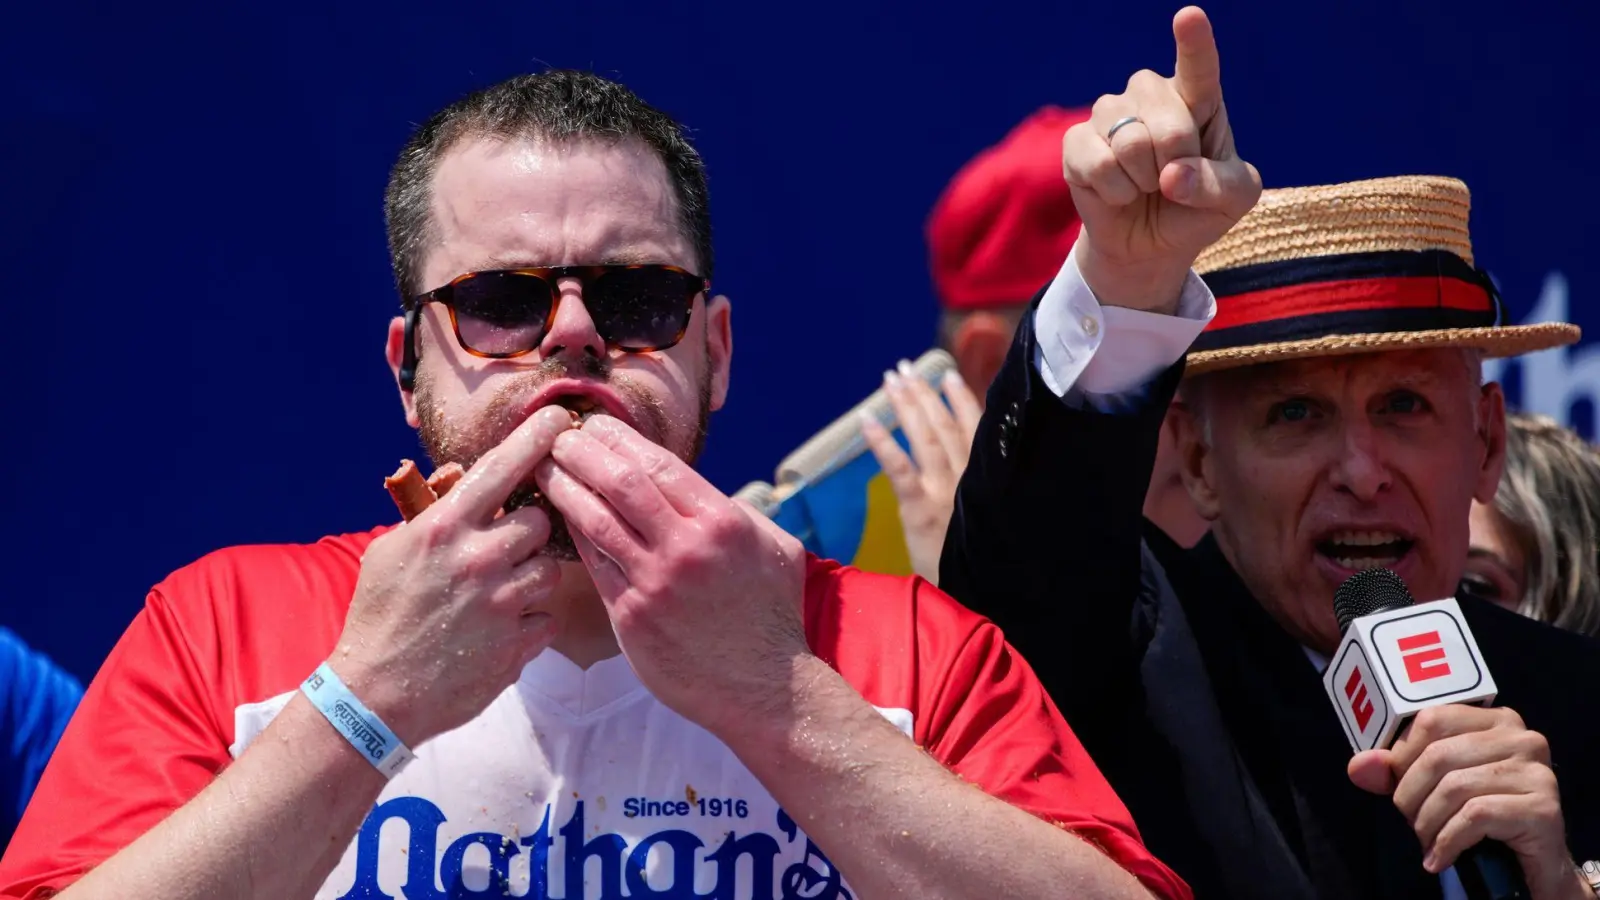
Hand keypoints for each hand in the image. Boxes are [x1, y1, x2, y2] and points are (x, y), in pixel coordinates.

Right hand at [334, 405, 575, 745]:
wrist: (374, 695)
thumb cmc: (379, 615)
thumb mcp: (391, 550)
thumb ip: (434, 511)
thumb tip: (465, 475)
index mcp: (445, 528)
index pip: (503, 468)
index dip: (536, 438)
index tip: (562, 419)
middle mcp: (478, 559)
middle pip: (540, 521)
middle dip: (529, 531)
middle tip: (505, 548)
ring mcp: (502, 603)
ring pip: (549, 570)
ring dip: (529, 578)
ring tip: (495, 595)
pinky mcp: (517, 644)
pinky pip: (546, 617)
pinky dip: (529, 622)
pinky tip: (497, 631)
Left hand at [534, 415, 810, 736]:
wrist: (764, 689)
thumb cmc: (772, 615)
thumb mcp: (776, 549)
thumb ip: (738, 513)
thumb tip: (700, 489)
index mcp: (722, 522)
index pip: (658, 463)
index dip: (619, 438)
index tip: (596, 424)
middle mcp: (686, 547)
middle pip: (619, 483)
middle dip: (583, 452)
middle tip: (560, 437)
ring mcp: (654, 584)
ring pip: (596, 521)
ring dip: (565, 489)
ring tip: (544, 469)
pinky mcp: (631, 618)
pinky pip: (595, 566)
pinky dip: (575, 536)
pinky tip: (560, 518)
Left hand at [859, 362, 982, 584]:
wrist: (980, 597)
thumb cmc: (985, 563)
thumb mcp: (994, 521)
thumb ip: (987, 493)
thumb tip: (979, 470)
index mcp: (987, 480)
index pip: (976, 430)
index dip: (961, 400)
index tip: (948, 375)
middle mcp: (967, 478)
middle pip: (945, 426)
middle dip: (925, 394)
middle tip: (905, 367)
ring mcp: (943, 491)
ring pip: (925, 438)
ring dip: (907, 405)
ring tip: (892, 379)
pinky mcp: (920, 509)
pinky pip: (899, 469)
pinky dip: (883, 442)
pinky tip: (867, 419)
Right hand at [1065, 5, 1260, 311]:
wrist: (1149, 245)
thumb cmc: (1196, 210)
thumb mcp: (1234, 199)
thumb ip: (1218, 185)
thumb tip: (1171, 176)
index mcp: (1197, 98)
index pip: (1197, 66)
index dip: (1193, 41)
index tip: (1189, 16)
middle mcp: (1150, 95)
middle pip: (1169, 123)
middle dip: (1177, 165)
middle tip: (1173, 181)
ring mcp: (1109, 114)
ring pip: (1130, 142)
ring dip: (1143, 180)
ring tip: (1145, 186)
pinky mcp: (1076, 142)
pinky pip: (1098, 163)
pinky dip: (1115, 192)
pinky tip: (1118, 193)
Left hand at [1348, 706, 1584, 899]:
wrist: (1534, 864)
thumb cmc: (1481, 816)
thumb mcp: (1433, 788)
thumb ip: (1394, 772)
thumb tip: (1358, 766)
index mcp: (1494, 719)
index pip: (1430, 719)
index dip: (1402, 755)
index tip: (1396, 786)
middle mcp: (1521, 737)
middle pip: (1438, 755)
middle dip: (1411, 795)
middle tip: (1411, 821)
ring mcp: (1536, 771)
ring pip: (1454, 787)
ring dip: (1428, 822)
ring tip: (1426, 841)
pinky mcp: (1543, 807)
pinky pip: (1475, 816)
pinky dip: (1447, 841)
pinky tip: (1440, 856)